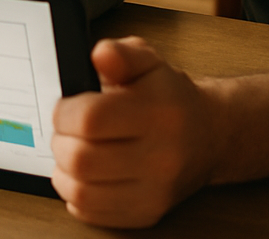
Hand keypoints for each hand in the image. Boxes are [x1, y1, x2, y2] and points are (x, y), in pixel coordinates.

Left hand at [50, 36, 217, 228]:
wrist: (208, 135)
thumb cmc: (169, 96)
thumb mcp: (147, 59)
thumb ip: (120, 53)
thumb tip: (101, 54)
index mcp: (157, 113)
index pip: (91, 119)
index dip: (65, 112)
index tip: (65, 107)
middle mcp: (160, 157)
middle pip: (81, 159)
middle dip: (60, 141)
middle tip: (66, 130)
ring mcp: (154, 192)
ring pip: (82, 192)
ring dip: (64, 171)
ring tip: (71, 152)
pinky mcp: (147, 214)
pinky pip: (93, 213)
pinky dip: (77, 194)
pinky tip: (84, 176)